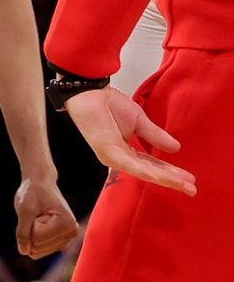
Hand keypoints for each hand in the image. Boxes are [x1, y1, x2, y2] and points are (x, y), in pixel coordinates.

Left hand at [13, 177, 79, 258]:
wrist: (40, 184)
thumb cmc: (33, 193)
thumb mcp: (24, 209)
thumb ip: (23, 231)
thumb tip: (24, 252)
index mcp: (67, 224)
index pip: (36, 238)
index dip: (29, 224)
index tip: (38, 210)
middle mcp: (72, 234)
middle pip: (37, 246)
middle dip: (31, 230)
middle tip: (37, 214)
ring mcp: (67, 240)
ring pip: (37, 251)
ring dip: (32, 234)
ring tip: (39, 218)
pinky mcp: (60, 243)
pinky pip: (39, 251)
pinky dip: (34, 238)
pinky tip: (41, 225)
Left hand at [65, 87, 196, 195]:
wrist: (90, 91)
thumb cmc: (109, 104)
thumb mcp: (139, 122)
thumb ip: (155, 136)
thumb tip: (176, 148)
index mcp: (127, 151)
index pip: (153, 166)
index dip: (172, 173)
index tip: (190, 180)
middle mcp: (120, 157)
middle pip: (150, 172)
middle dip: (172, 180)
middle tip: (192, 189)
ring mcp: (112, 155)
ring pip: (142, 171)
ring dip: (164, 178)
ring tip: (182, 183)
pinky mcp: (105, 150)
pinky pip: (126, 163)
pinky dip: (142, 170)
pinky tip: (157, 177)